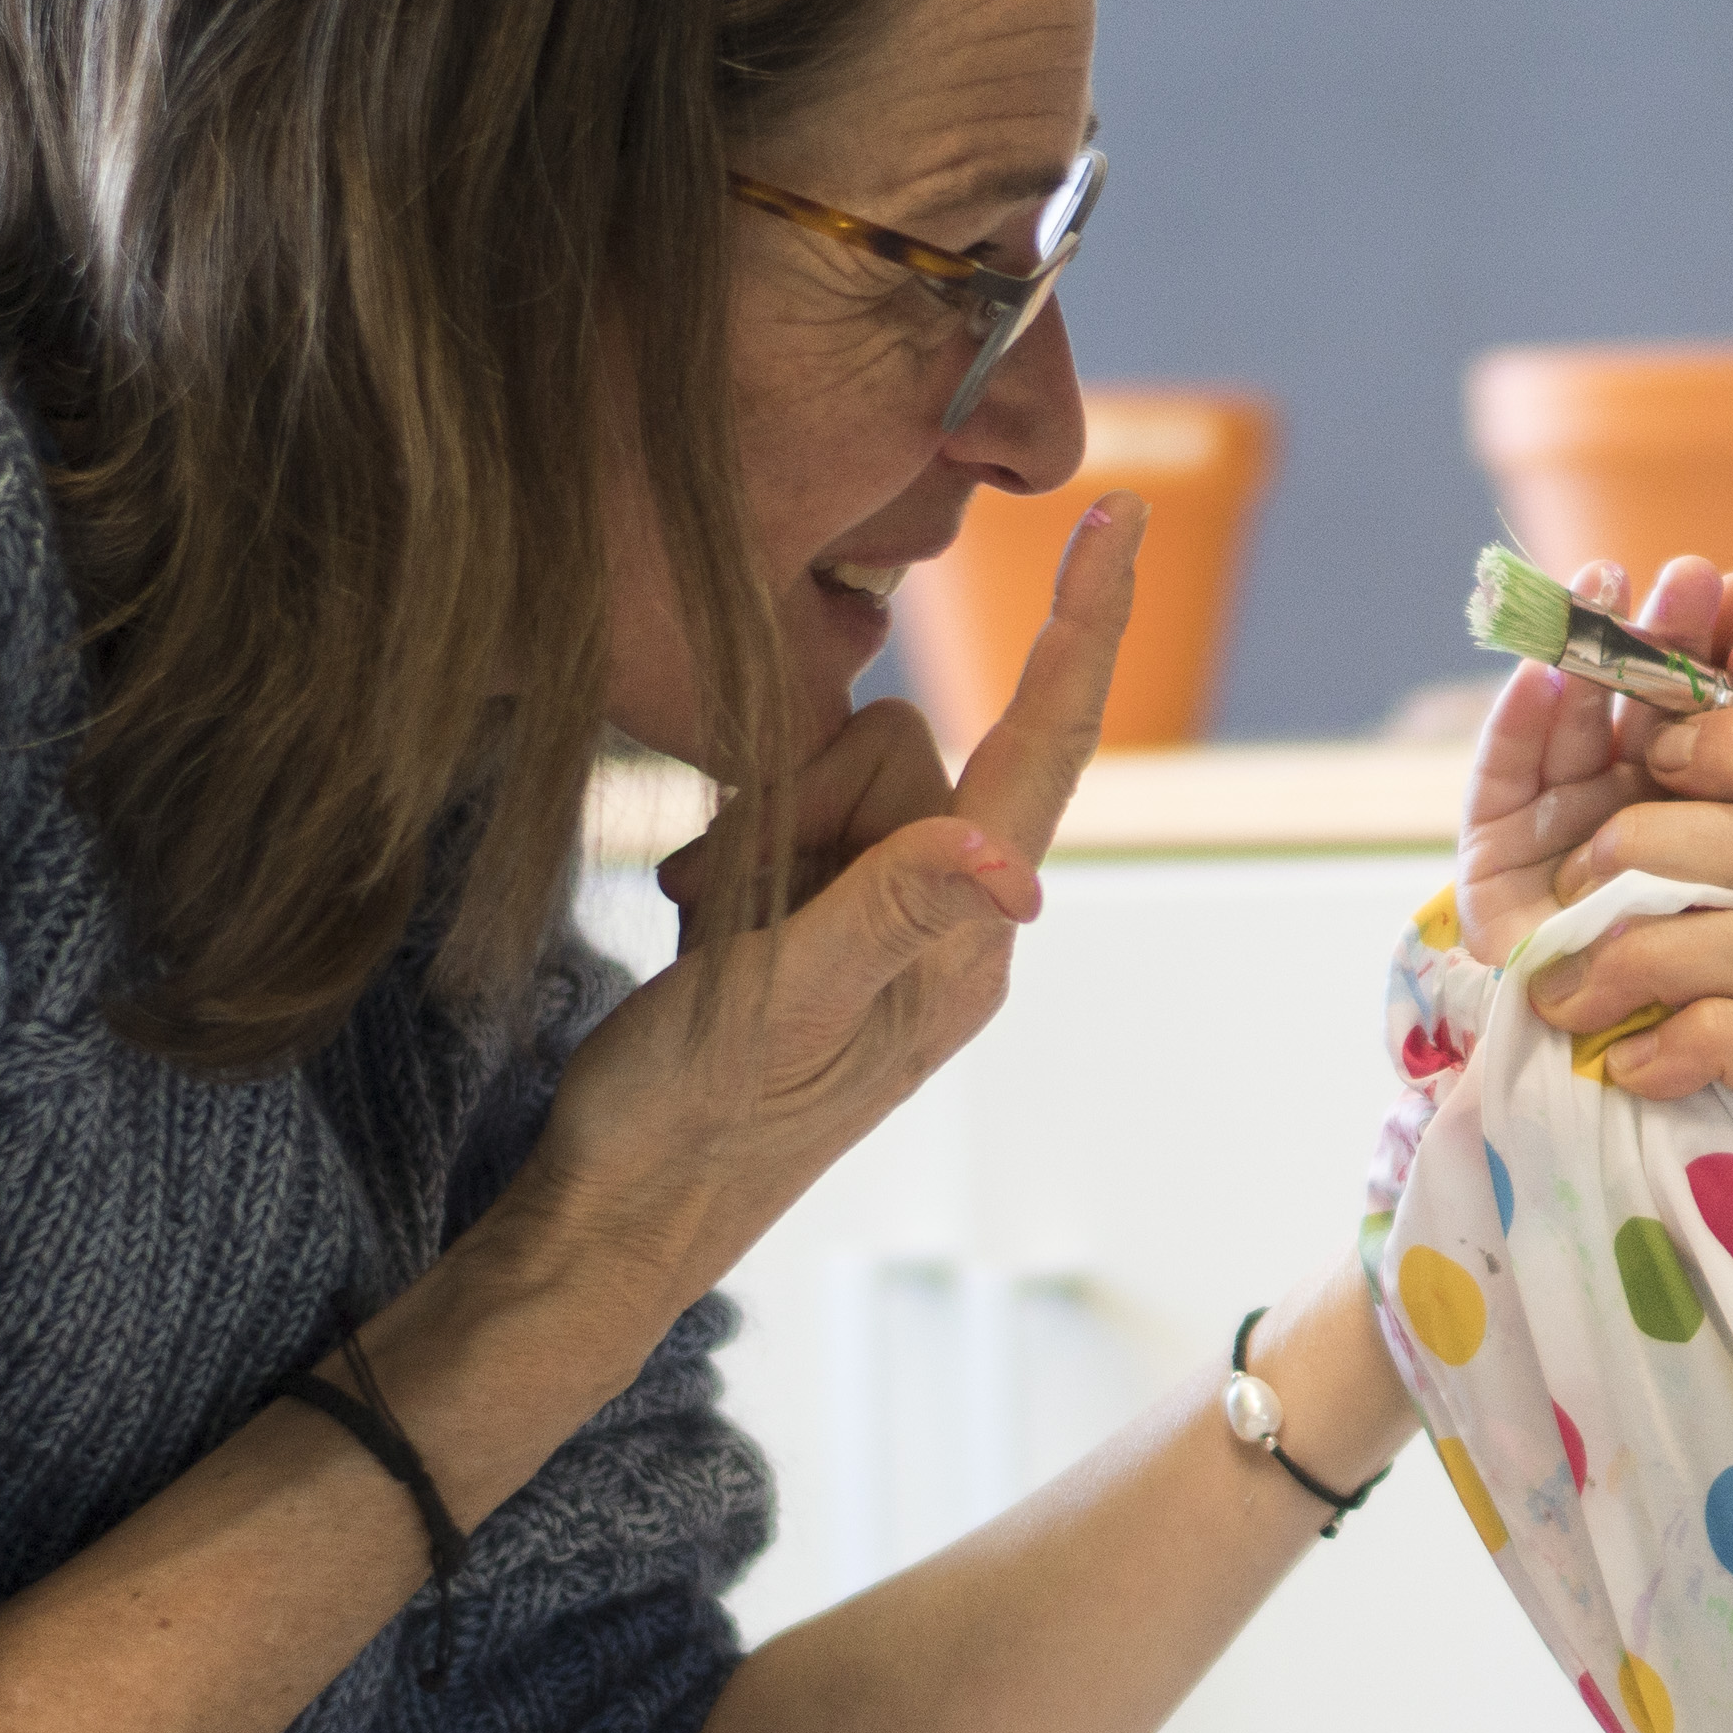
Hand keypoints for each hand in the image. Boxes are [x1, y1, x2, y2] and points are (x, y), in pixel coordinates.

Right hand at [525, 500, 1142, 1300]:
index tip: (1116, 518)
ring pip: (829, 775)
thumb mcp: (782, 1006)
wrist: (616, 1214)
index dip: (1077, 630)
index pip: (1041, 752)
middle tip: (734, 907)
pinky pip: (785, 824)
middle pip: (900, 749)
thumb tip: (1016, 864)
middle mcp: (949, 923)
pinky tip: (703, 934)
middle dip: (801, 797)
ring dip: (753, 835)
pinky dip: (732, 860)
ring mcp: (886, 924)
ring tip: (715, 934)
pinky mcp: (826, 927)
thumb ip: (891, 915)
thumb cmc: (690, 1125)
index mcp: (966, 942)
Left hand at [1454, 553, 1732, 1180]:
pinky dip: (1681, 1040)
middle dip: (1689, 824)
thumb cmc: (1597, 966)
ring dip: (1650, 946)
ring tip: (1570, 978)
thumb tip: (1620, 595)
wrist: (1595, 1134)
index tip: (1656, 725)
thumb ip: (1605, 721)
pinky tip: (1626, 1057)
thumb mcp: (1573, 837)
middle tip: (1596, 855)